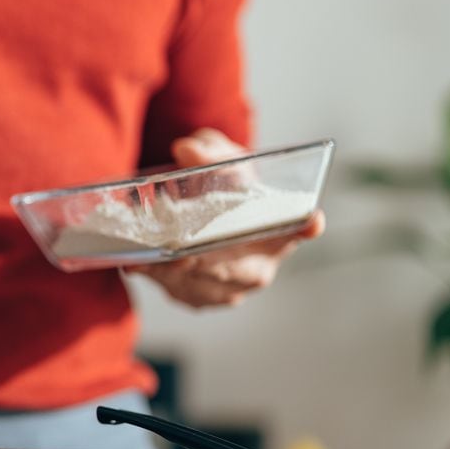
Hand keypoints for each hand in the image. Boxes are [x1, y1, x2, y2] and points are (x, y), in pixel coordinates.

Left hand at [124, 128, 323, 308]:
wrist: (204, 215)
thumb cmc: (223, 186)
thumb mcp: (221, 161)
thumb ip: (210, 152)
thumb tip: (187, 151)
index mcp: (278, 230)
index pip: (297, 228)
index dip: (304, 226)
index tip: (312, 220)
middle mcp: (260, 266)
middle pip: (236, 269)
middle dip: (207, 263)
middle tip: (182, 255)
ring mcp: (229, 289)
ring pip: (201, 285)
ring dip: (173, 273)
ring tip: (150, 258)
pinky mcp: (197, 297)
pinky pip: (177, 291)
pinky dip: (156, 277)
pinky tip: (137, 263)